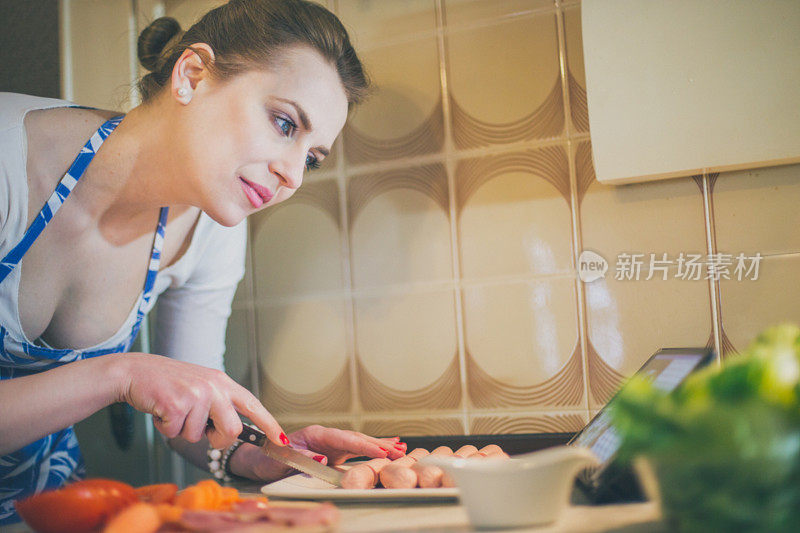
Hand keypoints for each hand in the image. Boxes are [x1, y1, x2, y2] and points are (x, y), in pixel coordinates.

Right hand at [114, 352, 284, 448]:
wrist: (135, 371)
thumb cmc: (168, 384)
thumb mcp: (201, 387)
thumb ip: (218, 404)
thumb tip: (232, 432)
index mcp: (222, 382)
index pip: (253, 405)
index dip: (269, 424)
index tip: (281, 441)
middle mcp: (214, 386)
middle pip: (232, 430)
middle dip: (216, 440)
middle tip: (200, 430)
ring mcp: (197, 394)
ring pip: (198, 436)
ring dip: (182, 431)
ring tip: (173, 411)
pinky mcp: (177, 403)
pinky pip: (176, 433)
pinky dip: (166, 428)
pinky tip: (161, 411)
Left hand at [238, 425, 406, 481]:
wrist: (259, 457)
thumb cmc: (268, 458)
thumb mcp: (280, 460)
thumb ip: (302, 459)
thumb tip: (324, 458)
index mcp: (315, 434)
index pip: (345, 438)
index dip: (364, 445)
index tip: (381, 451)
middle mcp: (326, 436)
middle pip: (357, 438)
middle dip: (379, 444)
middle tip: (400, 451)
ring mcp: (330, 443)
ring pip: (359, 443)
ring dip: (380, 446)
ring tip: (401, 448)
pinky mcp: (333, 451)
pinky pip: (355, 449)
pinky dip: (372, 449)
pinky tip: (387, 447)